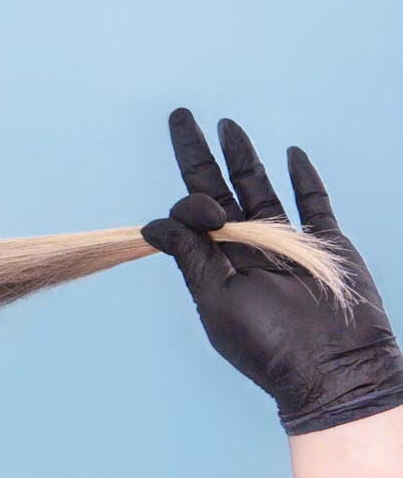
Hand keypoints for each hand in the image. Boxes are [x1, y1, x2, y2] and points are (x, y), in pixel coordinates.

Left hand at [141, 107, 402, 434]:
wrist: (335, 371)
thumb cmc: (270, 345)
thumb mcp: (218, 302)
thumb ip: (190, 257)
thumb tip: (152, 223)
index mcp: (217, 259)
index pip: (193, 212)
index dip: (191, 201)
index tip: (207, 212)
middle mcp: (247, 245)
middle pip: (218, 187)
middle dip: (198, 152)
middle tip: (180, 116)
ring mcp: (288, 242)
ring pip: (261, 187)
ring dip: (243, 156)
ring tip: (227, 125)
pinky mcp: (327, 244)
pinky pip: (314, 203)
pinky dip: (304, 177)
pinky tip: (291, 153)